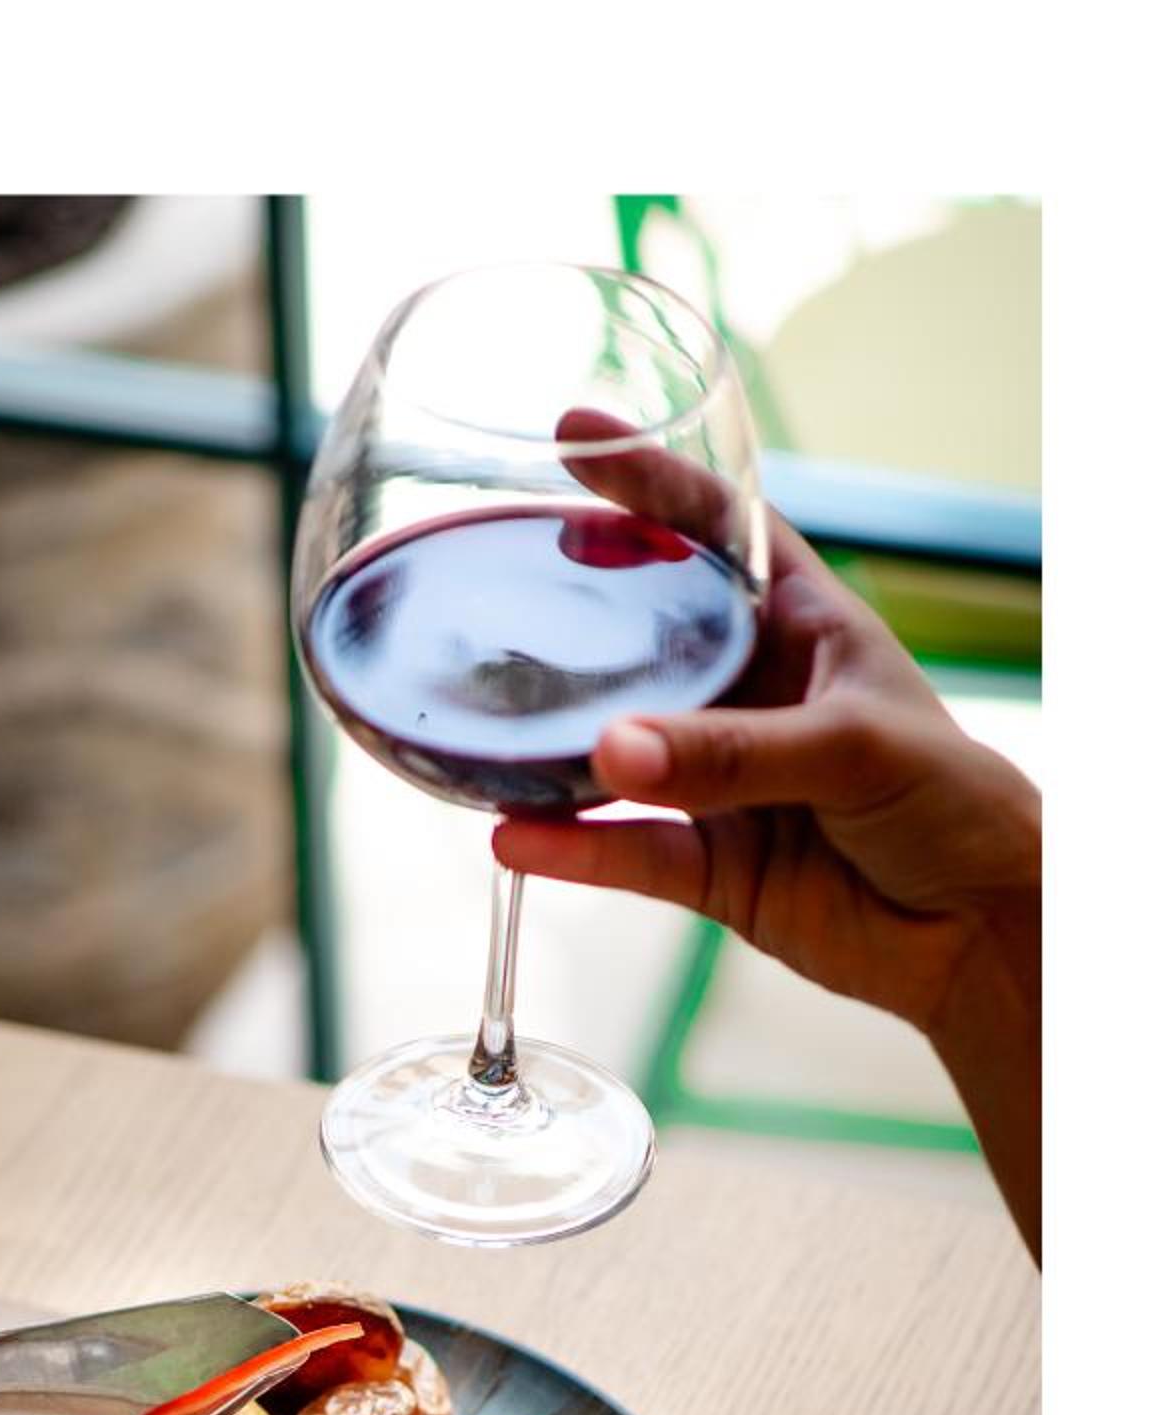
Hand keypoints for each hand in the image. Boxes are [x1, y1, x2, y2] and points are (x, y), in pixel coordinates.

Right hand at [491, 510, 1040, 1045]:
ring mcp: (721, 782)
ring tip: (477, 730)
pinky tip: (514, 839)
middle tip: (490, 575)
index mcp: (802, 626)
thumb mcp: (852, 750)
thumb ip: (730, 753)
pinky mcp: (709, 869)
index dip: (650, 483)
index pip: (718, 530)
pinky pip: (625, 852)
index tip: (574, 440)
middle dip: (570, 608)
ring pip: (618, 754)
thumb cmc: (951, 803)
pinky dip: (572, 850)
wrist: (981, 930)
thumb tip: (611, 749)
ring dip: (552, 746)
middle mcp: (749, 695)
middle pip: (642, 636)